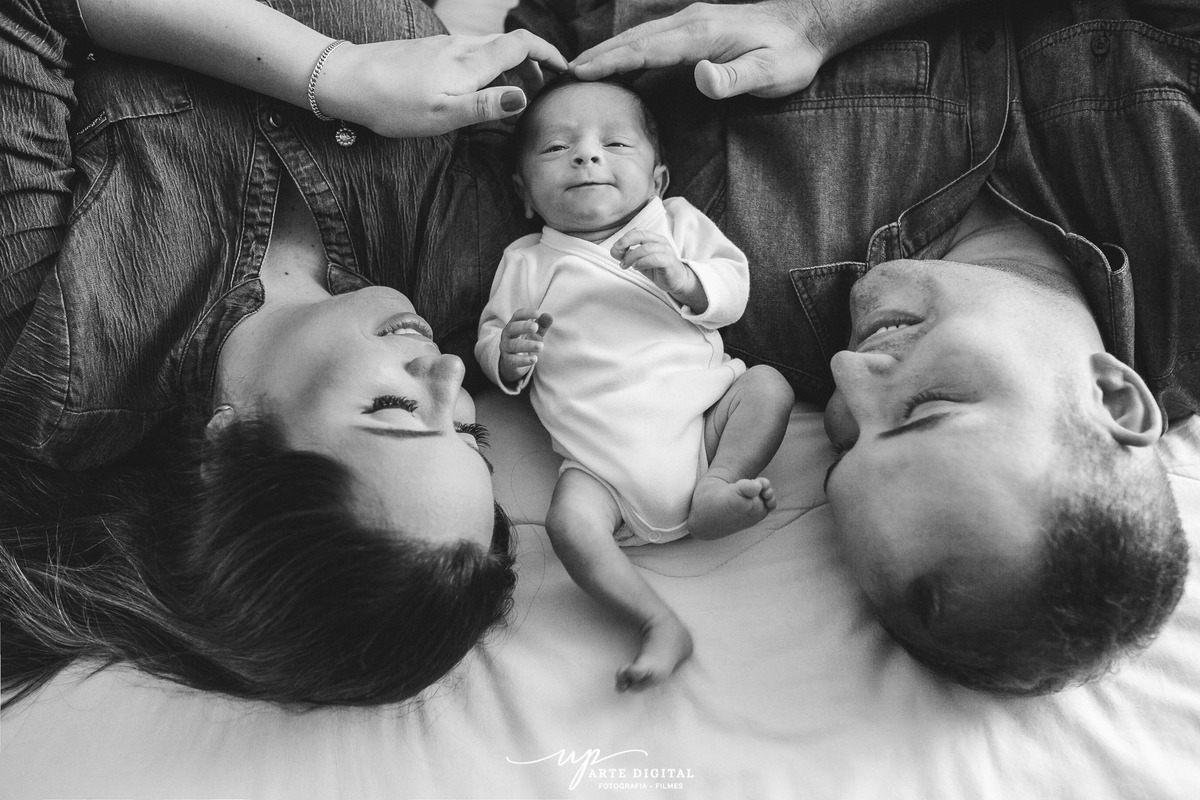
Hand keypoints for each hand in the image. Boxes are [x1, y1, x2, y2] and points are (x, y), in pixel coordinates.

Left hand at [319, 30, 567, 136]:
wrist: (347, 81)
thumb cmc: (394, 103)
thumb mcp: (444, 114)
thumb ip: (486, 106)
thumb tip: (523, 97)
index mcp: (471, 62)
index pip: (522, 43)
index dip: (548, 53)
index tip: (564, 70)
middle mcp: (461, 48)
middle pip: (509, 45)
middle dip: (533, 63)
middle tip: (543, 90)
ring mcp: (444, 48)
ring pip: (489, 51)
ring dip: (510, 67)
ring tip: (514, 93)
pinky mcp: (429, 53)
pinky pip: (470, 56)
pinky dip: (487, 68)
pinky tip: (477, 89)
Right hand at [499, 307, 553, 384]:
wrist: (513, 363)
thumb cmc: (526, 342)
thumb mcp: (535, 333)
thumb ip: (542, 325)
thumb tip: (549, 316)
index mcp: (514, 324)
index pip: (517, 315)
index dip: (526, 313)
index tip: (538, 313)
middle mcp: (507, 335)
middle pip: (512, 328)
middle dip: (524, 327)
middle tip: (536, 327)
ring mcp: (506, 348)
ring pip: (514, 345)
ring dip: (528, 345)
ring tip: (541, 346)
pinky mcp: (508, 361)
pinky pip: (514, 360)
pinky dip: (524, 360)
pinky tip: (534, 359)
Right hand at [569, 1, 825, 98]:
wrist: (810, 25)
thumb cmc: (791, 53)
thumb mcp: (770, 72)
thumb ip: (734, 77)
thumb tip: (700, 76)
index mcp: (701, 35)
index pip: (646, 49)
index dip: (611, 62)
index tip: (580, 73)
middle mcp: (691, 23)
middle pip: (635, 40)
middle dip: (599, 56)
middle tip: (564, 73)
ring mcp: (693, 23)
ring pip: (642, 37)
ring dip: (611, 52)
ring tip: (581, 69)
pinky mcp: (699, 29)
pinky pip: (655, 41)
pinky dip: (631, 51)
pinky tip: (622, 65)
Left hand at [612, 229, 705, 311]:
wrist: (676, 281)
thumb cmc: (657, 269)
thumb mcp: (639, 261)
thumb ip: (626, 255)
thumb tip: (613, 251)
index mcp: (653, 238)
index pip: (637, 231)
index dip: (624, 238)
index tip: (616, 249)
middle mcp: (660, 241)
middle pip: (641, 235)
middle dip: (625, 242)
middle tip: (617, 252)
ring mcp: (666, 251)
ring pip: (646, 248)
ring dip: (632, 257)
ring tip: (626, 265)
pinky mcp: (669, 262)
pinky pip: (655, 258)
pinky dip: (643, 262)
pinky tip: (637, 267)